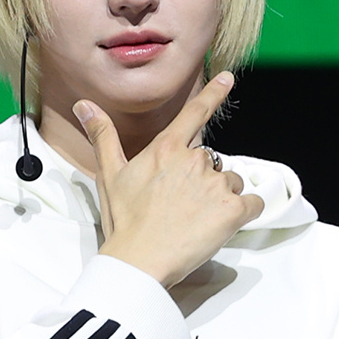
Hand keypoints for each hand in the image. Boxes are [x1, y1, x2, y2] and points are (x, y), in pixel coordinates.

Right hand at [74, 72, 263, 287]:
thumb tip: (85, 106)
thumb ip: (103, 137)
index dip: (213, 94)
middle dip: (202, 180)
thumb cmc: (124, 221)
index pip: (194, 113)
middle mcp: (194, 160)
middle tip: (181, 206)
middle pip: (212, 160)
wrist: (139, 260)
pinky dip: (245, 212)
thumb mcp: (109, 176)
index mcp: (167, 149)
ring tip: (195, 220)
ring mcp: (215, 184)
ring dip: (221, 198)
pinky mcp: (233, 210)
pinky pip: (253, 204)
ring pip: (231, 182)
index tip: (228, 78)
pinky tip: (223, 226)